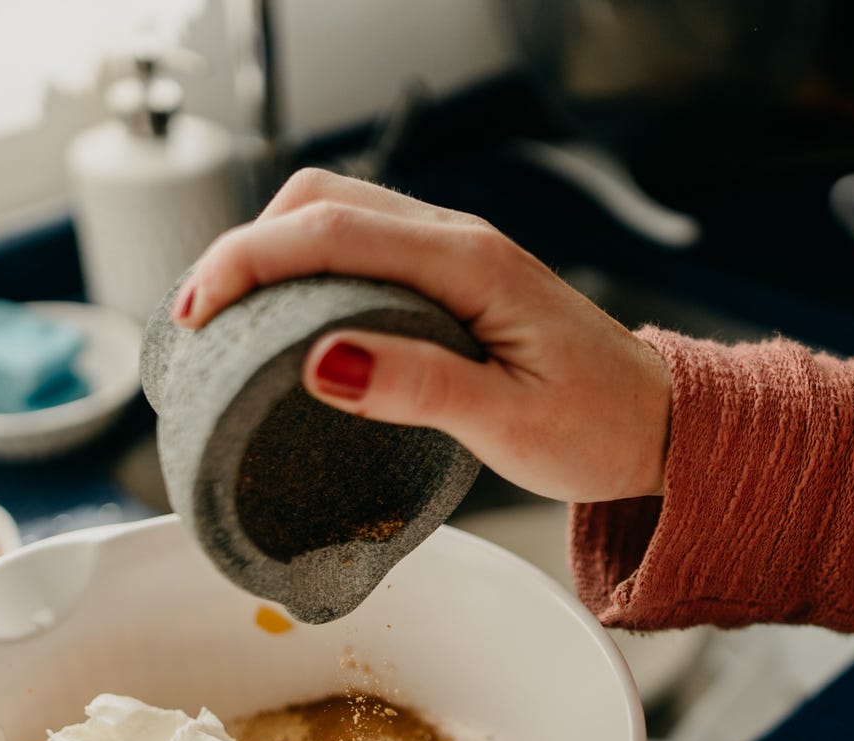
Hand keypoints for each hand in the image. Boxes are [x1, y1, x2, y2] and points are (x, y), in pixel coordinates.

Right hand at [172, 169, 671, 503]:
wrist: (657, 423)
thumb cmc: (597, 426)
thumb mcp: (508, 423)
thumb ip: (417, 386)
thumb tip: (322, 359)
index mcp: (471, 263)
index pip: (332, 232)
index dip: (249, 261)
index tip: (195, 311)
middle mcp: (458, 240)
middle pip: (322, 201)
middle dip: (246, 247)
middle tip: (197, 319)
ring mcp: (453, 253)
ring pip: (337, 216)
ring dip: (271, 253)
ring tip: (226, 320)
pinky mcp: (450, 277)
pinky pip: (361, 248)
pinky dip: (306, 271)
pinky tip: (285, 320)